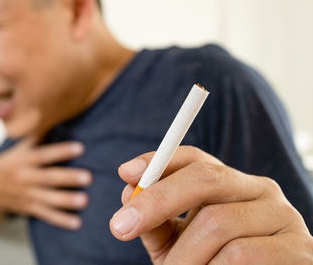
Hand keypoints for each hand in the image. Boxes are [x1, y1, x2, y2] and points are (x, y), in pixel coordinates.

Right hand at [0, 138, 91, 230]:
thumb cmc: (4, 166)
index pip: (44, 154)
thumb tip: (50, 117)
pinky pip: (45, 215)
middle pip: (48, 177)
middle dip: (68, 178)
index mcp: (22, 160)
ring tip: (84, 201)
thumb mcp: (15, 150)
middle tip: (88, 177)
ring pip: (47, 199)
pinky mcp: (27, 209)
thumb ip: (34, 138)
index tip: (80, 148)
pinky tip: (76, 223)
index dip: (61, 151)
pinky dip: (60, 220)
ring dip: (66, 201)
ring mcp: (25, 195)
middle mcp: (23, 177)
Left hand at [110, 146, 312, 263]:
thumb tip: (128, 192)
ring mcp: (283, 217)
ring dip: (183, 256)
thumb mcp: (179, 243)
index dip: (158, 161)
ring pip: (217, 223)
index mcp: (233, 184)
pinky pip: (240, 255)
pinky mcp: (299, 250)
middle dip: (157, 200)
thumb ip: (158, 219)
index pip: (196, 159)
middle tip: (120, 226)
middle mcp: (261, 190)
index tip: (125, 173)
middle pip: (205, 179)